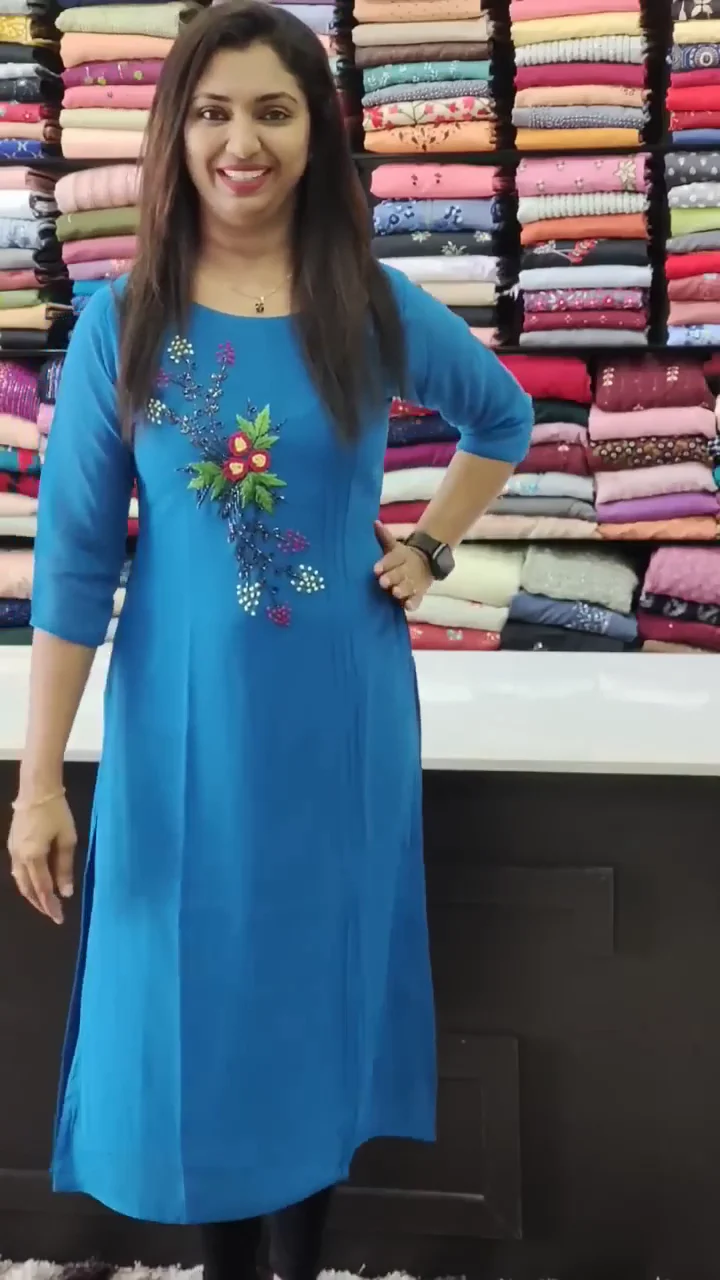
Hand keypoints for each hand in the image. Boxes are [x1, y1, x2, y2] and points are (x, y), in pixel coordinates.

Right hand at [7, 791, 75, 924]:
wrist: (36, 790)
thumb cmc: (56, 812)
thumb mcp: (67, 839)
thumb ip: (65, 867)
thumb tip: (66, 892)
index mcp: (33, 857)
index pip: (42, 889)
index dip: (50, 905)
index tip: (59, 918)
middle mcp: (19, 858)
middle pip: (27, 889)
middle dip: (40, 904)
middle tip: (53, 914)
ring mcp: (13, 852)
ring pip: (20, 881)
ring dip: (32, 894)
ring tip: (45, 902)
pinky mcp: (12, 845)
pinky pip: (18, 871)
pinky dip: (26, 882)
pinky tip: (36, 883)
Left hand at [374, 520, 432, 611]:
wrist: (427, 562)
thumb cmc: (402, 557)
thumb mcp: (394, 546)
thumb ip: (384, 536)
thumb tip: (374, 522)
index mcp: (401, 556)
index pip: (392, 559)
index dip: (384, 564)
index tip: (375, 570)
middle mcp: (408, 569)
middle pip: (400, 573)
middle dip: (392, 577)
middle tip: (383, 582)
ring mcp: (414, 582)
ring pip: (408, 586)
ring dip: (402, 590)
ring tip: (395, 593)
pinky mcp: (419, 593)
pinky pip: (417, 599)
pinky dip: (413, 603)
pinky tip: (407, 606)